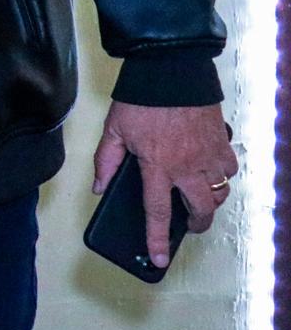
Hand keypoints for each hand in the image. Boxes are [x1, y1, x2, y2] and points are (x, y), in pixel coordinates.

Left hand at [93, 101, 236, 267]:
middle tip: (189, 227)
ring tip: (199, 199)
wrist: (170, 70)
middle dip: (196, 225)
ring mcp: (209, 154)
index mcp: (157, 166)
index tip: (159, 260)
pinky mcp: (222, 141)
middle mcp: (187, 166)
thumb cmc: (141, 99)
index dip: (156, 240)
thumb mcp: (113, 131)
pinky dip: (222, 174)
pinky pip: (229, 167)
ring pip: (220, 191)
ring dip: (211, 200)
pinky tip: (210, 170)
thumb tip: (99, 187)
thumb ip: (106, 162)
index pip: (156, 213)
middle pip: (201, 210)